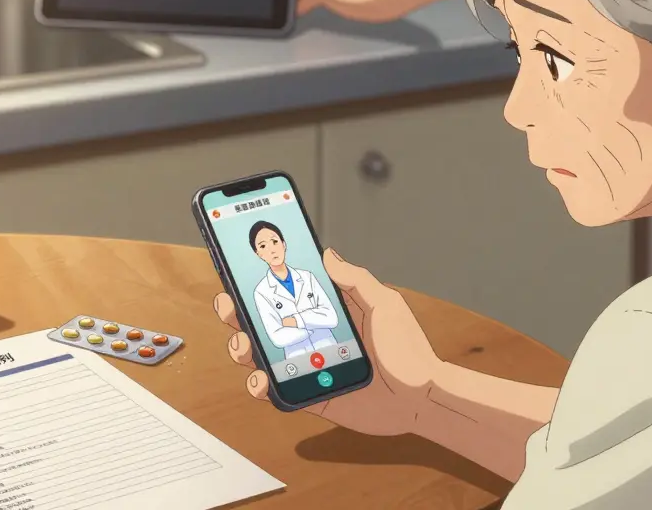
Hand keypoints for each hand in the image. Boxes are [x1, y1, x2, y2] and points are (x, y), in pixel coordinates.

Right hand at [214, 247, 440, 435]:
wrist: (422, 398)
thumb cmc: (409, 350)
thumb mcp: (384, 305)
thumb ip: (356, 281)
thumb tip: (327, 254)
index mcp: (329, 312)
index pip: (288, 292)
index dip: (262, 280)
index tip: (239, 266)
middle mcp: (313, 337)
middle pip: (264, 322)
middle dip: (239, 312)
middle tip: (230, 306)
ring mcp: (308, 367)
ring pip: (262, 356)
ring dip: (243, 349)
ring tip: (244, 347)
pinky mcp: (309, 396)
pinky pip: (277, 391)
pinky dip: (260, 386)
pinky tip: (261, 380)